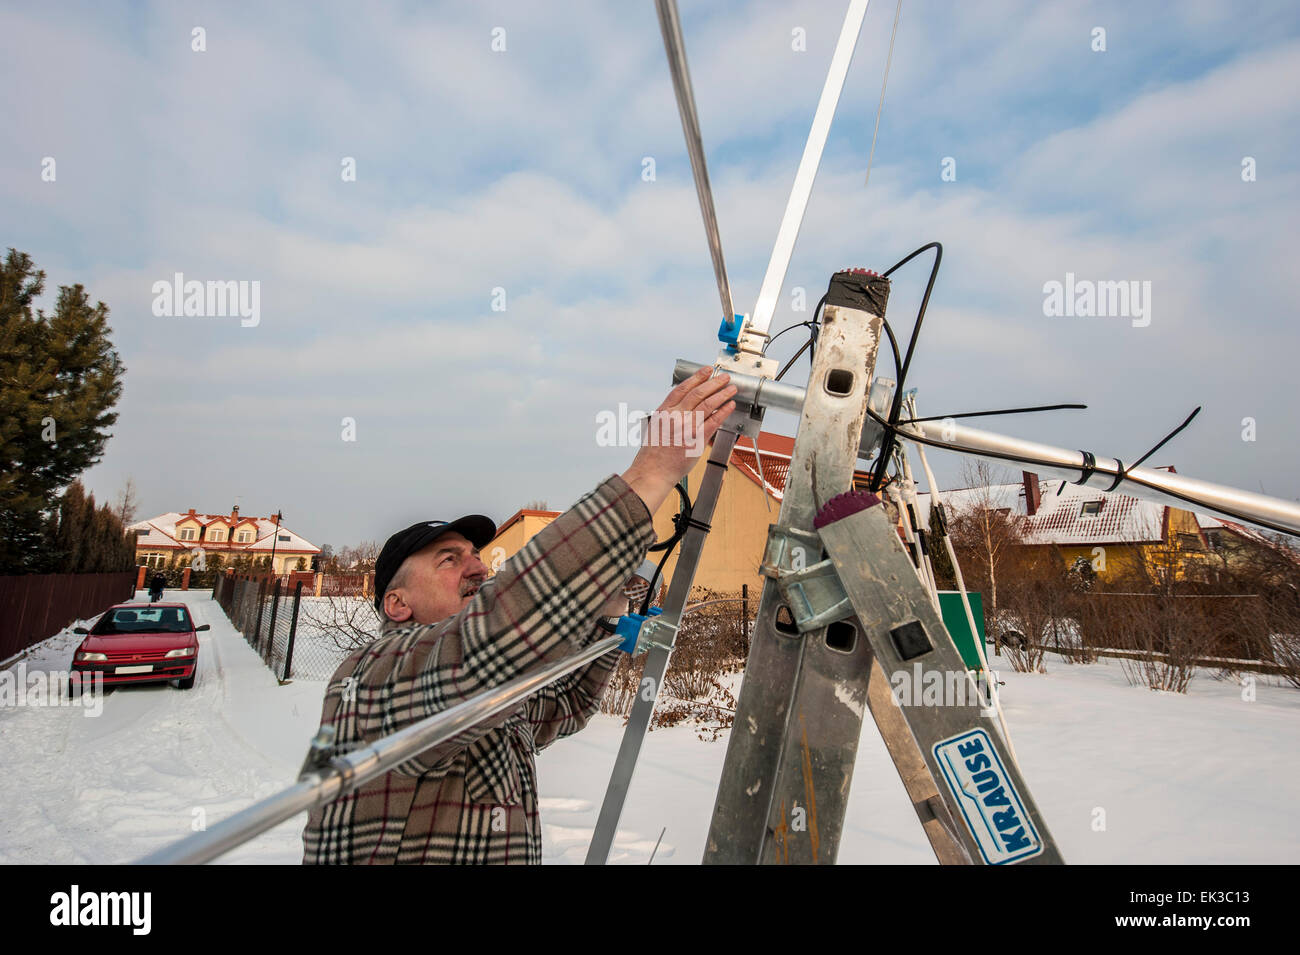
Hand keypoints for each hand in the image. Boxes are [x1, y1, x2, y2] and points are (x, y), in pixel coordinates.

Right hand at [620, 366, 736, 515]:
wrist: (653, 471)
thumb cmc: (653, 453)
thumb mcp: (655, 426)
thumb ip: (668, 414)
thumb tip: (682, 405)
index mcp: (664, 411)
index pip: (682, 388)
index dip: (696, 377)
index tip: (706, 370)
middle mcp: (675, 417)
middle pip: (698, 393)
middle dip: (713, 382)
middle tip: (723, 377)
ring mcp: (687, 427)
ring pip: (708, 404)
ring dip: (722, 394)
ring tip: (731, 388)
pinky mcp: (697, 439)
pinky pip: (714, 421)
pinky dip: (723, 411)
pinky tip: (729, 405)